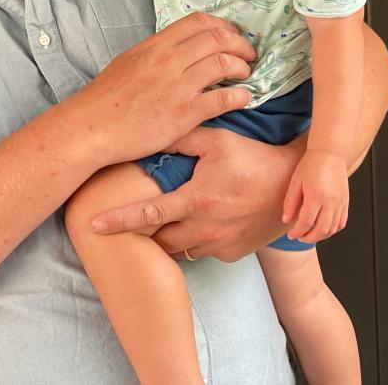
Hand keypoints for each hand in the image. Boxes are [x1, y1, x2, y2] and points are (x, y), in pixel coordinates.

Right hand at [76, 12, 254, 166]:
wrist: (93, 127)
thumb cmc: (107, 97)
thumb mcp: (130, 60)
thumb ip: (156, 52)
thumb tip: (178, 48)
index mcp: (155, 45)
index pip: (198, 21)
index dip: (223, 25)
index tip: (231, 34)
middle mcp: (168, 61)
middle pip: (217, 38)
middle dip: (240, 44)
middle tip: (247, 55)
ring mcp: (177, 87)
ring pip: (224, 64)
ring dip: (242, 68)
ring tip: (245, 74)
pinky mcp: (184, 115)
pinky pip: (222, 99)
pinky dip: (239, 96)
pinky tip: (243, 98)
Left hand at [90, 127, 303, 260]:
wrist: (293, 188)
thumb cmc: (253, 159)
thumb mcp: (217, 141)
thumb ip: (181, 137)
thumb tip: (151, 133)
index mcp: (196, 200)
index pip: (148, 214)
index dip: (118, 221)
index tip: (94, 226)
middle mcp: (205, 228)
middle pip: (158, 241)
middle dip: (143, 234)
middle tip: (131, 222)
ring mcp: (219, 246)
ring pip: (180, 250)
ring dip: (169, 237)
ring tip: (167, 219)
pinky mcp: (232, 254)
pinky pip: (202, 252)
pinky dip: (194, 240)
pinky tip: (200, 221)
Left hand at [282, 149, 348, 243]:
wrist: (329, 154)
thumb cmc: (311, 165)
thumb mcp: (296, 182)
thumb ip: (290, 203)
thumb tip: (286, 220)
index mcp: (316, 197)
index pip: (306, 223)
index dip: (297, 232)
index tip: (291, 234)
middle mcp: (330, 203)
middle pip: (321, 230)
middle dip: (308, 238)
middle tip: (299, 237)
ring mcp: (340, 204)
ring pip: (333, 229)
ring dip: (320, 235)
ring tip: (309, 233)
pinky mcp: (346, 203)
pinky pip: (341, 223)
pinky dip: (332, 230)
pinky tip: (323, 228)